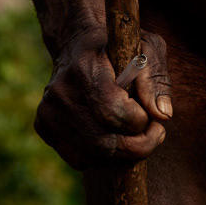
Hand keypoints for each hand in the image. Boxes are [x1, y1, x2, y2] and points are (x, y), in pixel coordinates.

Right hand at [34, 25, 171, 169]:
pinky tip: (109, 133)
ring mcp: (48, 111)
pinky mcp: (43, 126)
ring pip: (94, 157)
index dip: (140, 122)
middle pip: (103, 143)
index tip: (151, 116)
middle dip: (138, 147)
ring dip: (122, 153)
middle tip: (154, 135)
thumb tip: (162, 115)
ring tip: (132, 132)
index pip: (112, 112)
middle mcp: (61, 91)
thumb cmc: (118, 47)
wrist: (76, 44)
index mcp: (85, 67)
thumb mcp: (146, 47)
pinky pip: (80, 160)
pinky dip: (102, 156)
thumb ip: (155, 78)